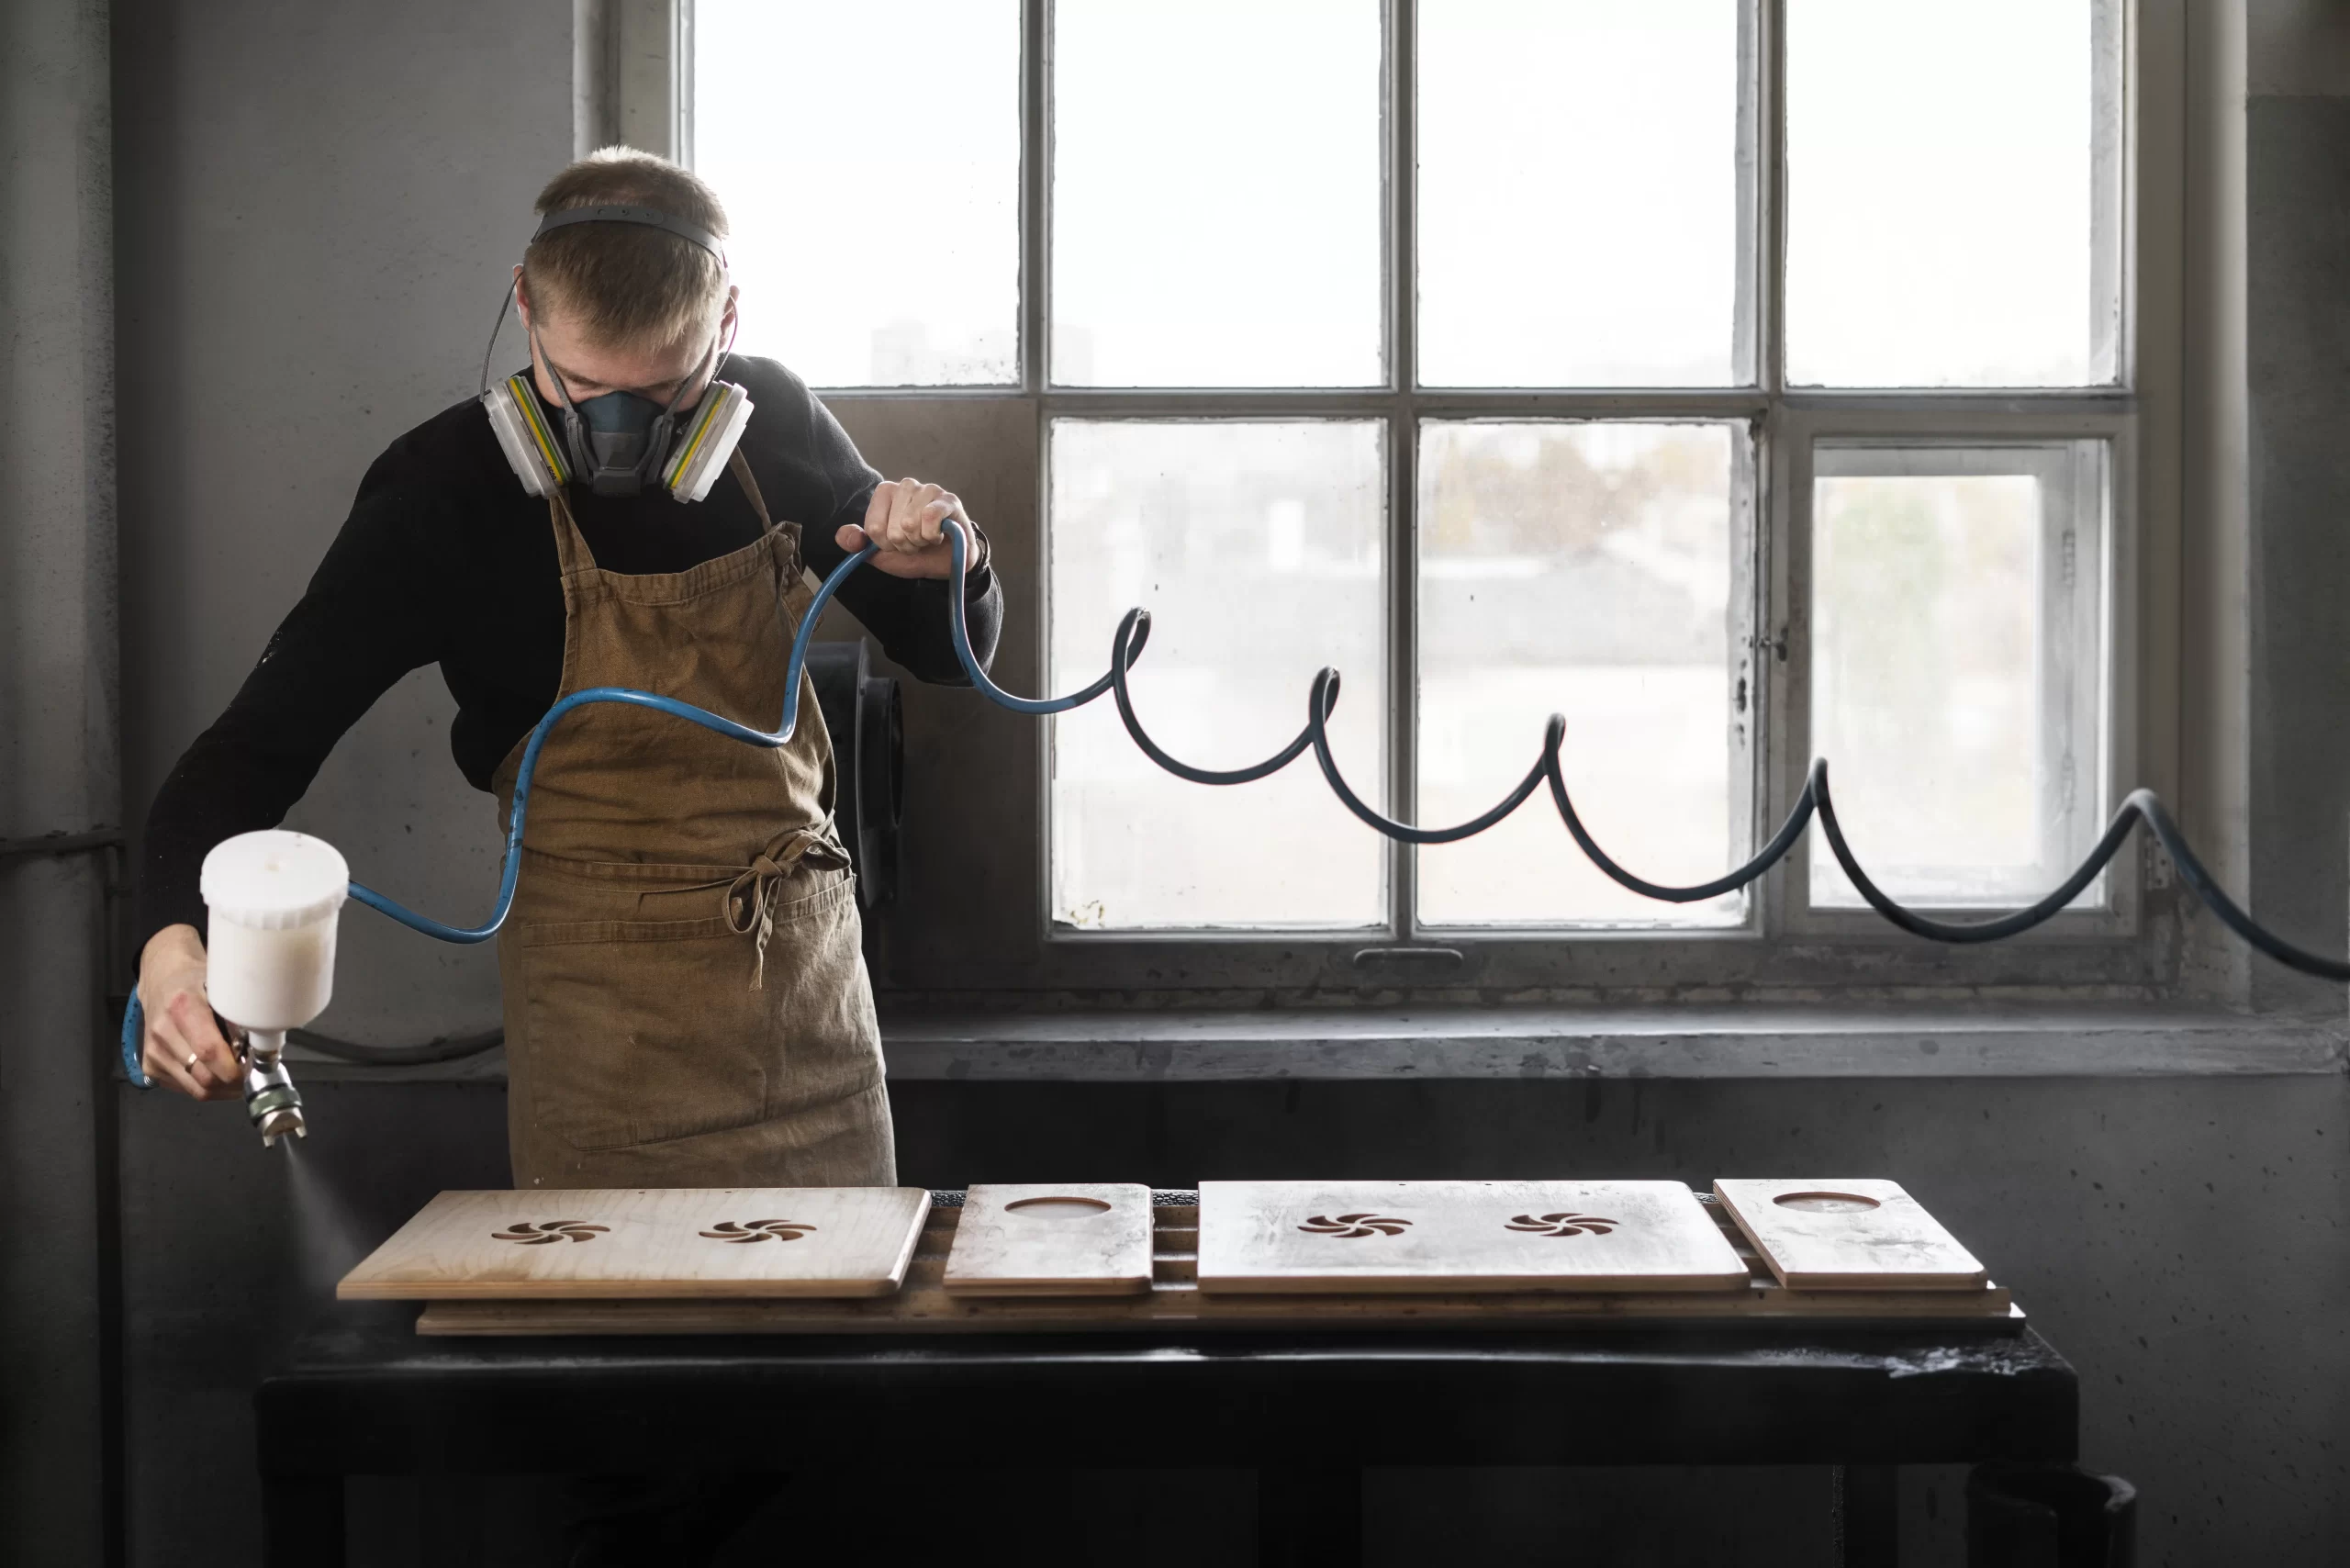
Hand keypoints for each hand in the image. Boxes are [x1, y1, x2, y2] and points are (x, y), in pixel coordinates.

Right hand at [138, 924, 242, 1101]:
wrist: (161, 982)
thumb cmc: (197, 983)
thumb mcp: (221, 986)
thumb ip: (237, 1013)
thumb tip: (261, 1043)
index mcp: (182, 1007)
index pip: (209, 1050)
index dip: (235, 1068)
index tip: (255, 1068)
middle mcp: (162, 1032)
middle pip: (204, 1076)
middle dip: (234, 1082)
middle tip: (251, 1073)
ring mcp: (153, 1052)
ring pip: (197, 1089)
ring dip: (223, 1089)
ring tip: (238, 1075)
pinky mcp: (149, 1067)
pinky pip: (186, 1090)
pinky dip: (207, 1087)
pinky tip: (217, 1073)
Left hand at [835, 477, 973, 580]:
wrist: (945, 562)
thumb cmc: (913, 552)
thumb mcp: (878, 552)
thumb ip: (857, 543)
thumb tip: (844, 537)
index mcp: (885, 493)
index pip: (873, 527)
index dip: (885, 544)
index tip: (896, 543)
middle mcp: (905, 485)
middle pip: (893, 528)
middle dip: (904, 544)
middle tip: (914, 542)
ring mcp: (928, 489)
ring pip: (911, 523)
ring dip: (920, 541)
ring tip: (926, 538)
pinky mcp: (948, 499)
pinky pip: (930, 517)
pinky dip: (933, 535)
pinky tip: (938, 535)